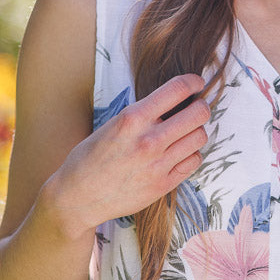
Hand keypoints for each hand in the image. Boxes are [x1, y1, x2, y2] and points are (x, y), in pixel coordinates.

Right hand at [49, 74, 209, 237]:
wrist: (78, 198)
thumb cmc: (90, 158)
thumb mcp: (112, 125)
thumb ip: (142, 115)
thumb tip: (173, 101)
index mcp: (132, 118)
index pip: (177, 89)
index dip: (193, 82)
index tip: (196, 82)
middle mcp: (149, 140)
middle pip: (198, 113)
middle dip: (200, 107)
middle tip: (196, 107)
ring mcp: (159, 164)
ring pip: (199, 137)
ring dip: (197, 130)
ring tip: (186, 132)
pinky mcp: (164, 185)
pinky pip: (194, 161)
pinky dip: (191, 154)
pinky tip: (180, 153)